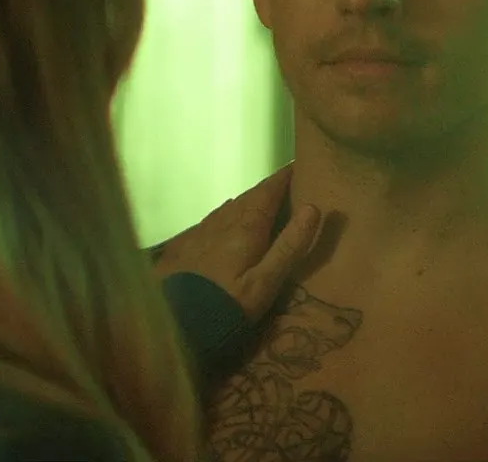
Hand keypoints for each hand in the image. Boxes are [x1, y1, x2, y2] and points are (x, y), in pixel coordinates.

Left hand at [152, 166, 322, 321]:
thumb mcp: (266, 282)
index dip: (283, 178)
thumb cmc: (228, 304)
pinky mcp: (184, 247)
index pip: (268, 192)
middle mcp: (222, 222)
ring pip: (227, 208)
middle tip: (283, 185)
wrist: (175, 323)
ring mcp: (200, 233)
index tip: (297, 165)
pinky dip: (225, 216)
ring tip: (258, 203)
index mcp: (246, 228)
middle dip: (266, 189)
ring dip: (246, 202)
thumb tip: (312, 208)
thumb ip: (289, 246)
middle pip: (247, 197)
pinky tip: (223, 223)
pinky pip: (210, 221)